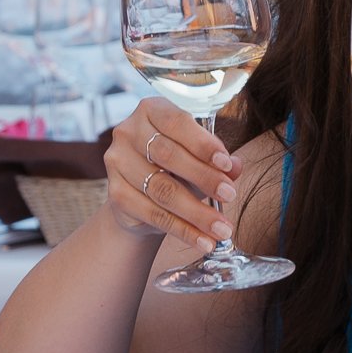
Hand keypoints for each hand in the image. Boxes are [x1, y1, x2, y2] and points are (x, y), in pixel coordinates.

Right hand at [104, 100, 242, 253]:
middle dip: (204, 177)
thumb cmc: (178, 168)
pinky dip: (183, 230)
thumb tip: (236, 166)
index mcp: (151, 110)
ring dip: (197, 212)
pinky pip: (154, 215)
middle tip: (230, 195)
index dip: (203, 144)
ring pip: (162, 190)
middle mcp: (128, 131)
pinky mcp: (115, 194)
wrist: (144, 198)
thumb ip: (219, 161)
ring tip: (222, 229)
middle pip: (168, 155)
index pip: (177, 123)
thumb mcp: (201, 159)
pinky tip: (203, 241)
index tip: (226, 164)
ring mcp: (117, 162)